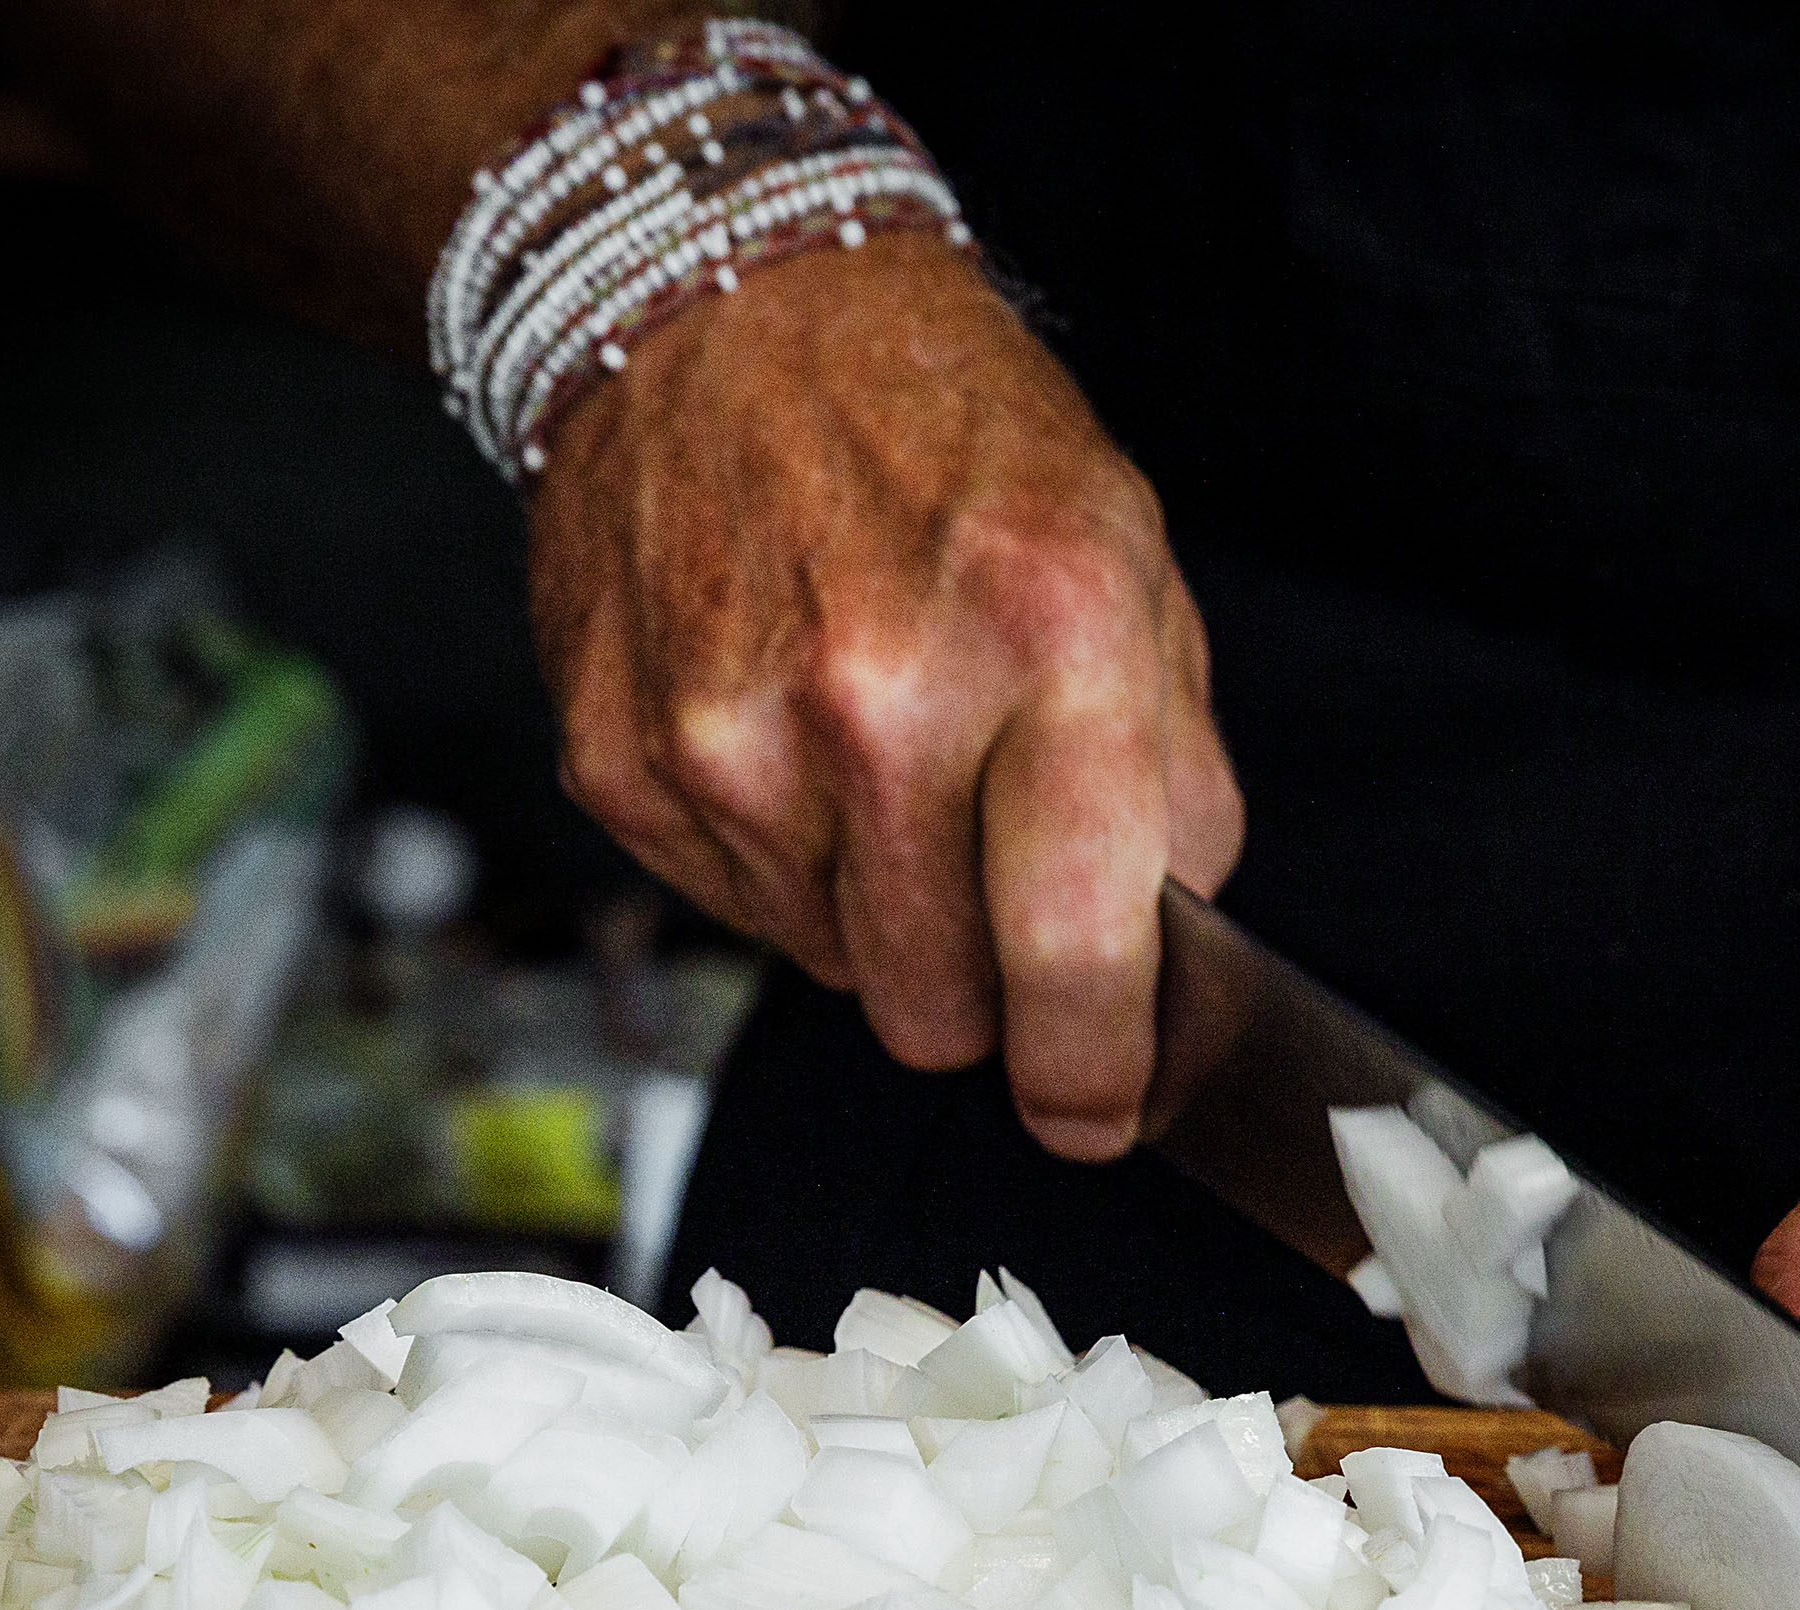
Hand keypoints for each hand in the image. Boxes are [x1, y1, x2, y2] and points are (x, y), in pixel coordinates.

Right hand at [528, 233, 1242, 1159]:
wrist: (722, 308)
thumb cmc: (947, 437)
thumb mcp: (1132, 565)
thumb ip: (1174, 784)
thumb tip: (1166, 968)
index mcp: (1047, 637)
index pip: (1076, 949)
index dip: (1095, 1071)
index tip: (1100, 1111)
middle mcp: (879, 699)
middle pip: (942, 1012)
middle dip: (985, 982)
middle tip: (988, 868)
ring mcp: (731, 739)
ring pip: (838, 973)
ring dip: (877, 910)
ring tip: (881, 756)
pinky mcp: (624, 765)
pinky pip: (739, 913)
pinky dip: (781, 861)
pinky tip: (789, 733)